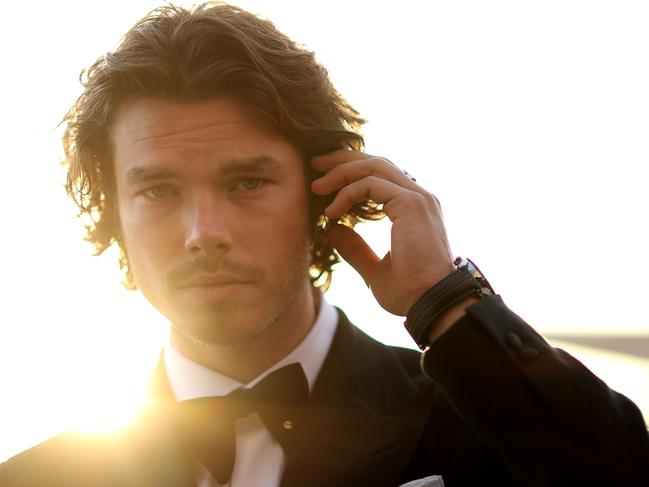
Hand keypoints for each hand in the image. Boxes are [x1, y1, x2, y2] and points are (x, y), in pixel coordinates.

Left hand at [311, 150, 454, 315]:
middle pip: (376, 163)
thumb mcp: (375, 270)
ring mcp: (417, 198)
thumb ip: (355, 249)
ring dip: (341, 172)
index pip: (381, 175)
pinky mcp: (411, 204)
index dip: (351, 172)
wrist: (431, 304)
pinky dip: (346, 193)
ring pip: (373, 166)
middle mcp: (418, 197)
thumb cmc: (410, 292)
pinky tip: (331, 212)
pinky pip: (370, 184)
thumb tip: (331, 230)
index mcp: (413, 209)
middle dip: (343, 161)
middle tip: (315, 165)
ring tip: (316, 185)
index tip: (324, 181)